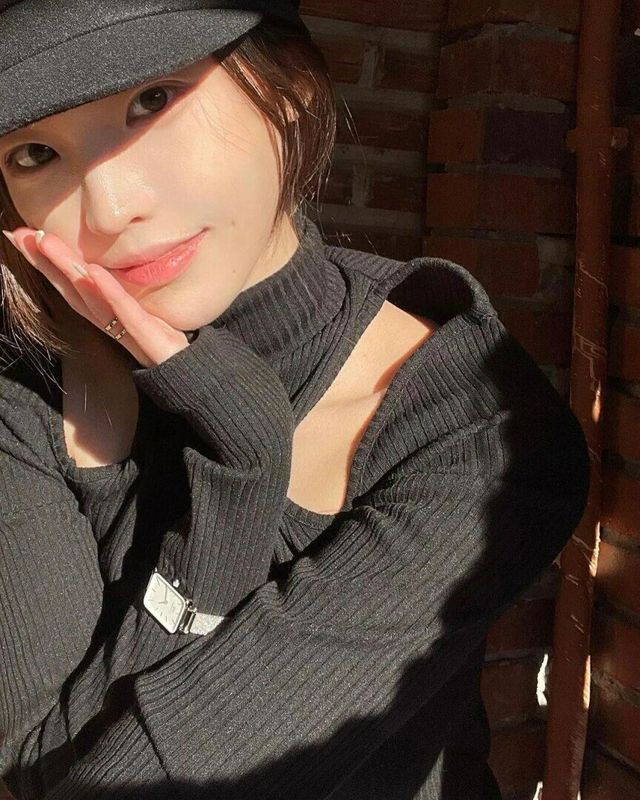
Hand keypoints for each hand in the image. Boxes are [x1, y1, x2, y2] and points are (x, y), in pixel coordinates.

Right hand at [3, 227, 190, 367]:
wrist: (187, 372)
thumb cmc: (162, 339)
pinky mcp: (147, 337)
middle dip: (45, 262)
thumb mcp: (139, 310)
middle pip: (71, 289)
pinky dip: (109, 292)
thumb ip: (120, 290)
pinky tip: (93, 273)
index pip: (70, 284)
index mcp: (104, 313)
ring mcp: (125, 330)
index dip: (46, 263)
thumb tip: (101, 263)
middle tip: (22, 235)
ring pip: (90, 297)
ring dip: (67, 270)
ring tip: (49, 244)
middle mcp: (108, 321)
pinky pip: (125, 312)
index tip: (23, 236)